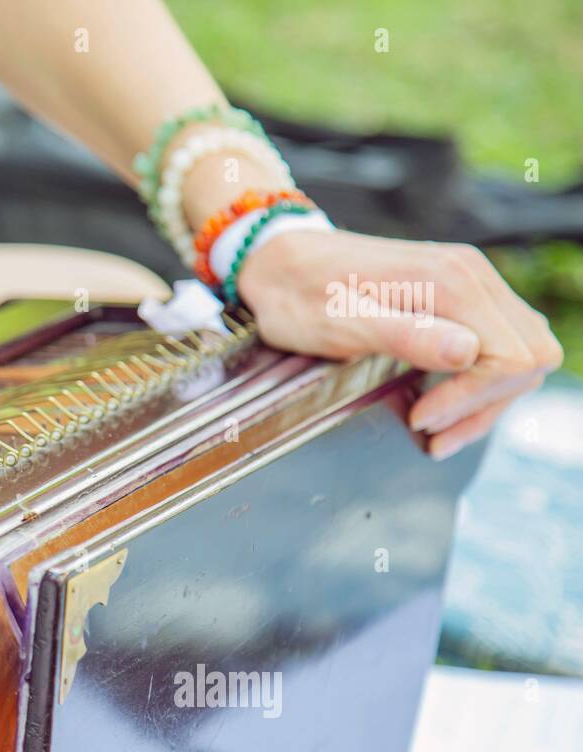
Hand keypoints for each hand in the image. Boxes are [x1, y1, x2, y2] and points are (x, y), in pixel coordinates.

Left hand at [237, 230, 562, 459]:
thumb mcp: (341, 325)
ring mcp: (468, 282)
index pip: (513, 355)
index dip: (474, 397)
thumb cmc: (300, 296)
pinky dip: (475, 383)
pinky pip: (495, 344)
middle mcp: (471, 276)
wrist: (278, 263)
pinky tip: (436, 406)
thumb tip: (467, 353)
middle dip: (487, 405)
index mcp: (451, 282)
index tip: (423, 417)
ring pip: (519, 353)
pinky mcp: (456, 295)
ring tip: (433, 431)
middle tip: (431, 432)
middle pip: (529, 356)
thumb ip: (404, 336)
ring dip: (484, 401)